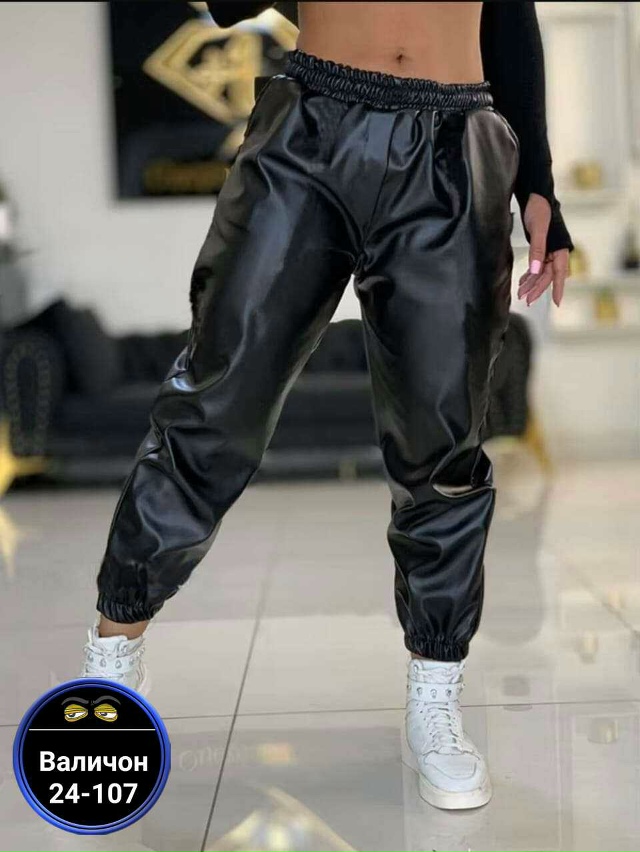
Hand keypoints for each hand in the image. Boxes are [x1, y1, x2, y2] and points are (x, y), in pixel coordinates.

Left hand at [517, 193, 569, 307]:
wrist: (536, 196)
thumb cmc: (540, 210)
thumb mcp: (538, 230)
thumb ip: (537, 250)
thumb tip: (536, 271)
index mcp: (560, 249)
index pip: (558, 273)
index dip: (557, 289)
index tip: (557, 303)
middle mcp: (556, 252)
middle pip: (547, 275)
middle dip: (537, 288)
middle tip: (526, 300)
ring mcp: (549, 251)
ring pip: (541, 272)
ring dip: (532, 283)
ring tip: (521, 293)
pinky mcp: (541, 248)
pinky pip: (537, 266)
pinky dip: (530, 274)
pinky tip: (523, 282)